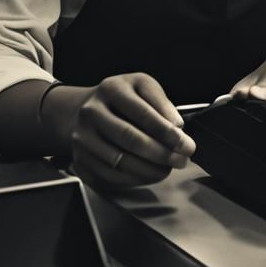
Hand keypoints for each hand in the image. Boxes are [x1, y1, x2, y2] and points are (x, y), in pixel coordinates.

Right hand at [61, 73, 195, 191]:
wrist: (85, 110)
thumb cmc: (121, 98)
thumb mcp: (142, 87)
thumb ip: (161, 103)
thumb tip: (176, 126)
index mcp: (111, 88)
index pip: (142, 113)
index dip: (166, 132)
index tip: (186, 144)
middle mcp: (92, 111)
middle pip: (129, 138)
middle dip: (160, 153)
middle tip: (181, 160)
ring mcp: (82, 137)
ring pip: (118, 160)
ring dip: (149, 170)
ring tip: (167, 169)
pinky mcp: (79, 159)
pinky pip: (109, 176)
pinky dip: (133, 179)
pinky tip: (148, 175)